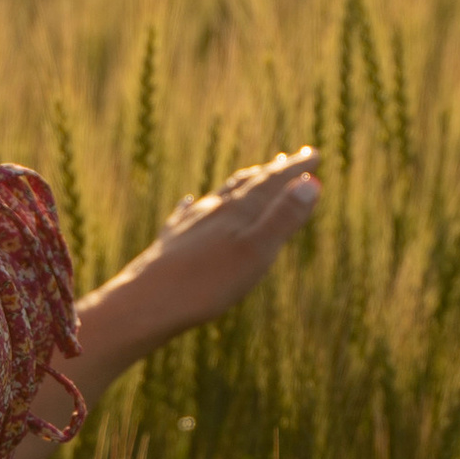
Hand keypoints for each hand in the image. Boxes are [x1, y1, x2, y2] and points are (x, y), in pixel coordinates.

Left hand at [89, 147, 322, 368]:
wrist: (145, 304)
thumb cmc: (204, 283)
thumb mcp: (255, 252)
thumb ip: (283, 218)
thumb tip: (312, 181)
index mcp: (237, 212)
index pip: (271, 183)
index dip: (295, 169)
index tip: (315, 153)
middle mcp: (213, 211)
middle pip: (246, 184)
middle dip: (271, 172)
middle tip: (290, 159)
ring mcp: (189, 226)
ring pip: (219, 197)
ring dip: (239, 185)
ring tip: (250, 175)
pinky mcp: (169, 244)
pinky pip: (186, 215)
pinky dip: (195, 205)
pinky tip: (189, 202)